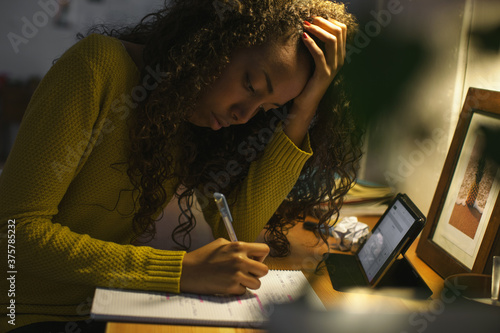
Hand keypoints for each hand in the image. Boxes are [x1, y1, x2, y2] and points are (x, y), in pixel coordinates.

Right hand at [180, 238, 269, 294]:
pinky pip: (244, 291)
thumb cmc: (203, 256)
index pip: (265, 249)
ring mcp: (236, 274)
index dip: (261, 256)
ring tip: (237, 279)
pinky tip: (227, 284)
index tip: (254, 260)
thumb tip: (251, 254)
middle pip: (264, 270)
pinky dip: (237, 290)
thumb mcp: (221, 244)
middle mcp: (240, 260)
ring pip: (257, 283)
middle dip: (257, 272)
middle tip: (247, 273)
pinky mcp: (231, 287)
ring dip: (248, 283)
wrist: (188, 270)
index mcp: (239, 246)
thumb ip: (237, 247)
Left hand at [283, 17, 346, 145]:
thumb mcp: (315, 61)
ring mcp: (333, 67)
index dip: (329, 21)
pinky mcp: (324, 74)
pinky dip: (311, 43)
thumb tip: (310, 28)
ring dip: (318, 30)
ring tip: (306, 26)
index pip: (342, 30)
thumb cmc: (308, 81)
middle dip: (323, 22)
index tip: (315, 18)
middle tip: (309, 19)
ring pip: (331, 41)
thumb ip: (317, 46)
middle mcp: (340, 60)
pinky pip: (319, 54)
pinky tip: (303, 37)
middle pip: (338, 32)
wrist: (306, 103)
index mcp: (340, 55)